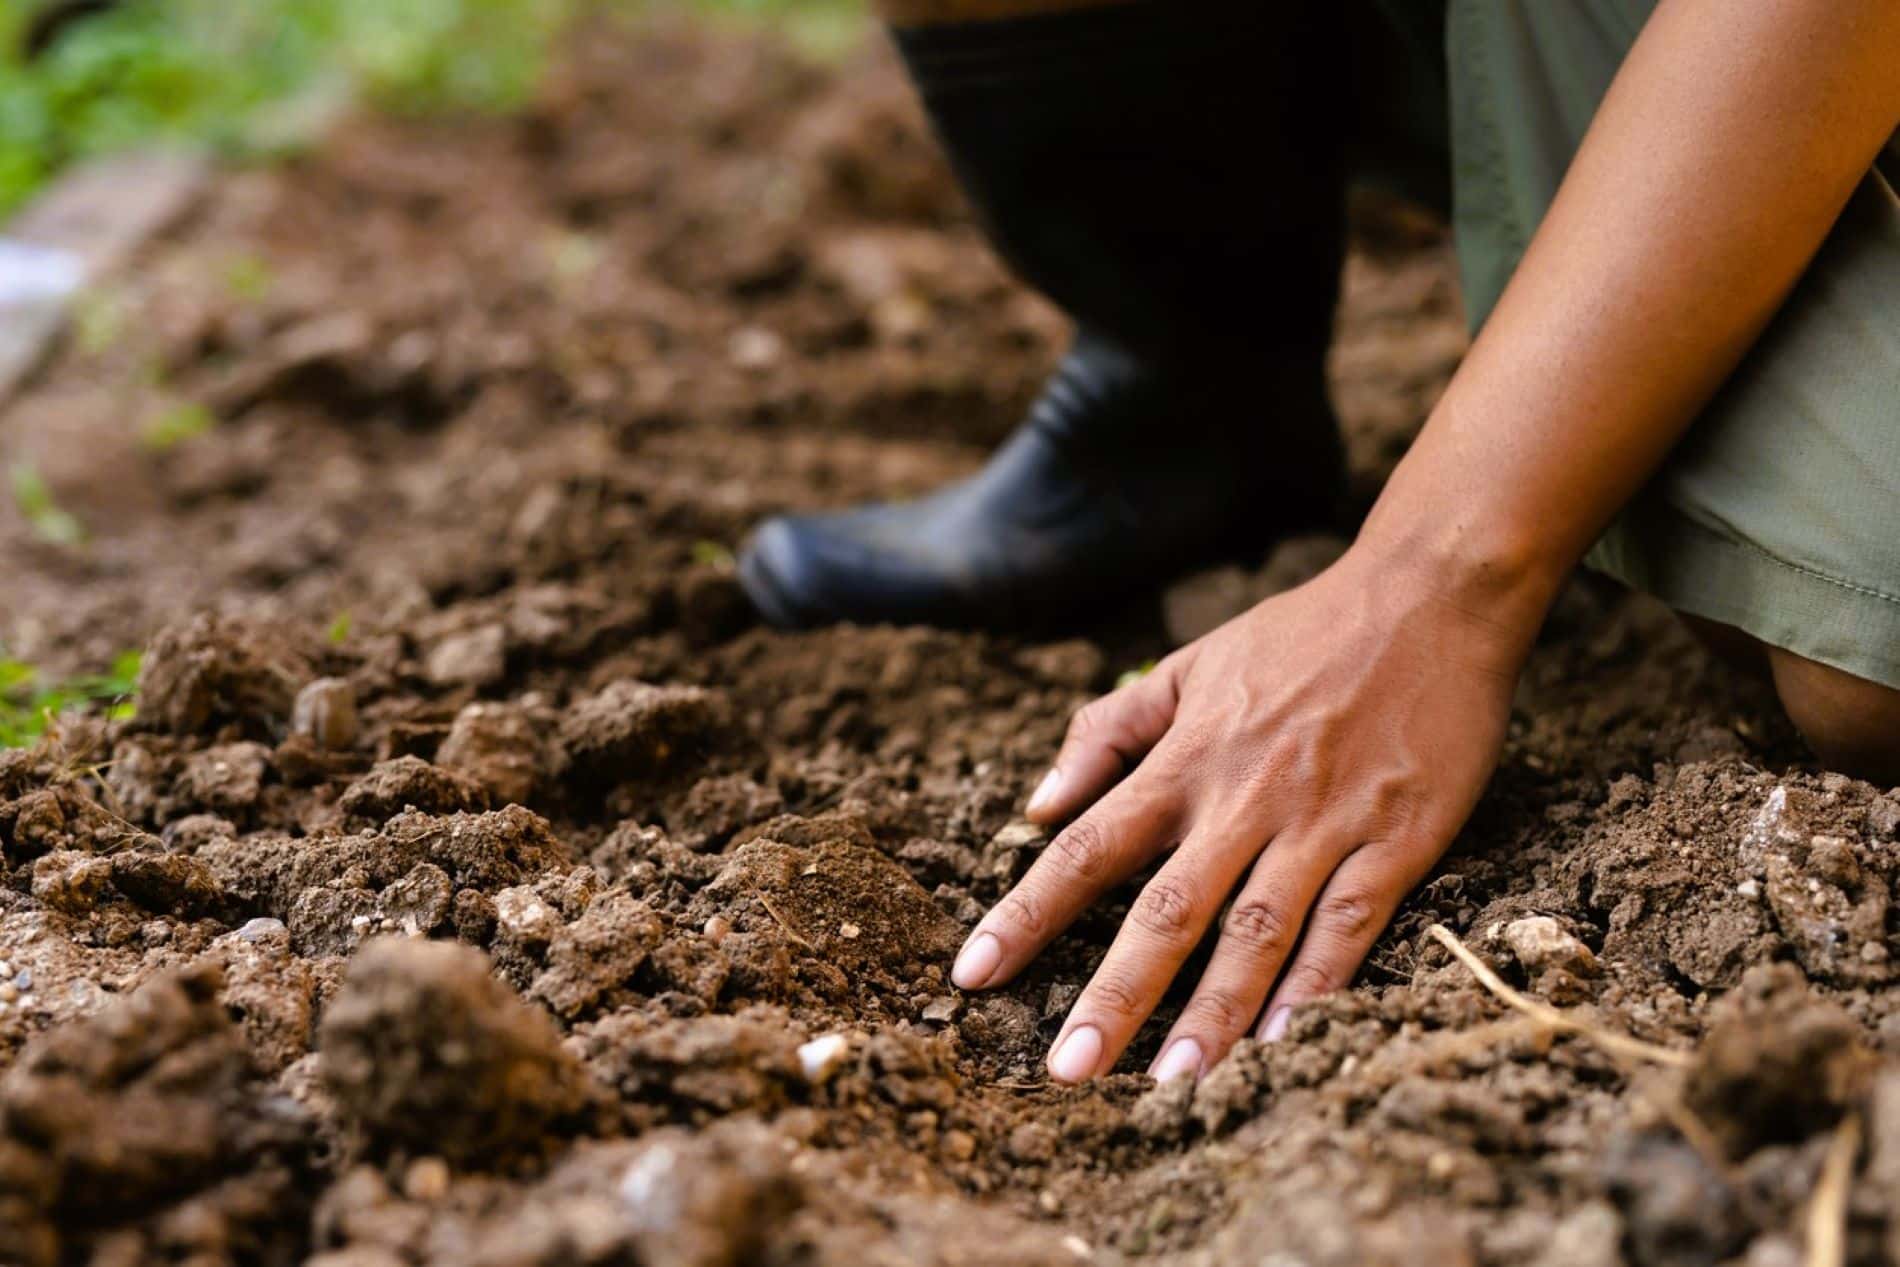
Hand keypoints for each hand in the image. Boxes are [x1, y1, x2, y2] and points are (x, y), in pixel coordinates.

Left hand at [952, 543, 1536, 1081]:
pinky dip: (1315, 985)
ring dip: (1213, 1012)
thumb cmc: (1302, 634)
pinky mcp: (1397, 838)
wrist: (1431, 597)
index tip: (973, 975)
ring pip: (1255, 930)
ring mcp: (1322, 822)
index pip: (1087, 847)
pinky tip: (1283, 1042)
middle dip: (1113, 994)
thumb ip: (1110, 732)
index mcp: (1185, 759)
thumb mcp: (1191, 664)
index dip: (1027, 914)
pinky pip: (1350, 924)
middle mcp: (1243, 798)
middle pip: (1165, 909)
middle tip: (1067, 1071)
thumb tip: (1038, 803)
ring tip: (1171, 1083)